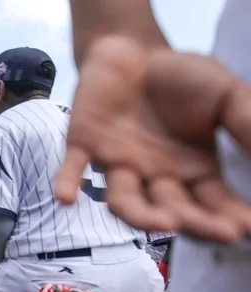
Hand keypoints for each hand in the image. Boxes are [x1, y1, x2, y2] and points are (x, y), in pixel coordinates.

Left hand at [54, 35, 250, 243]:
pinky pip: (73, 168)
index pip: (212, 205)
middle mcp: (154, 177)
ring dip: (139, 214)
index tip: (245, 230)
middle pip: (171, 210)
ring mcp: (118, 165)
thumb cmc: (182, 79)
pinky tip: (66, 198)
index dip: (227, 219)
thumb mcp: (226, 96)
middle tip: (220, 231)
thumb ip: (247, 123)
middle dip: (194, 222)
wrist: (134, 51)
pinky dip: (68, 182)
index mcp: (192, 171)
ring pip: (123, 200)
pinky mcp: (84, 146)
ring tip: (161, 222)